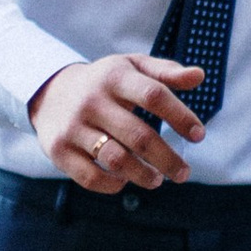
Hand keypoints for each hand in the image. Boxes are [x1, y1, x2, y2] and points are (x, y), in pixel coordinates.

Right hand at [29, 52, 205, 191]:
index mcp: (114, 77)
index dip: (180, 116)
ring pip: (116, 159)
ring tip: (157, 180)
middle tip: (183, 173)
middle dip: (168, 159)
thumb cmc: (104, 82)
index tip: (198, 136)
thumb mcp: (132, 67)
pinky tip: (126, 181)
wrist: (50, 91)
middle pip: (139, 136)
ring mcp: (73, 127)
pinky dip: (113, 184)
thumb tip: (199, 76)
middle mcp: (92, 101)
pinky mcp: (59, 150)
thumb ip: (166, 72)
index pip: (154, 96)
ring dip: (143, 175)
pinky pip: (91, 177)